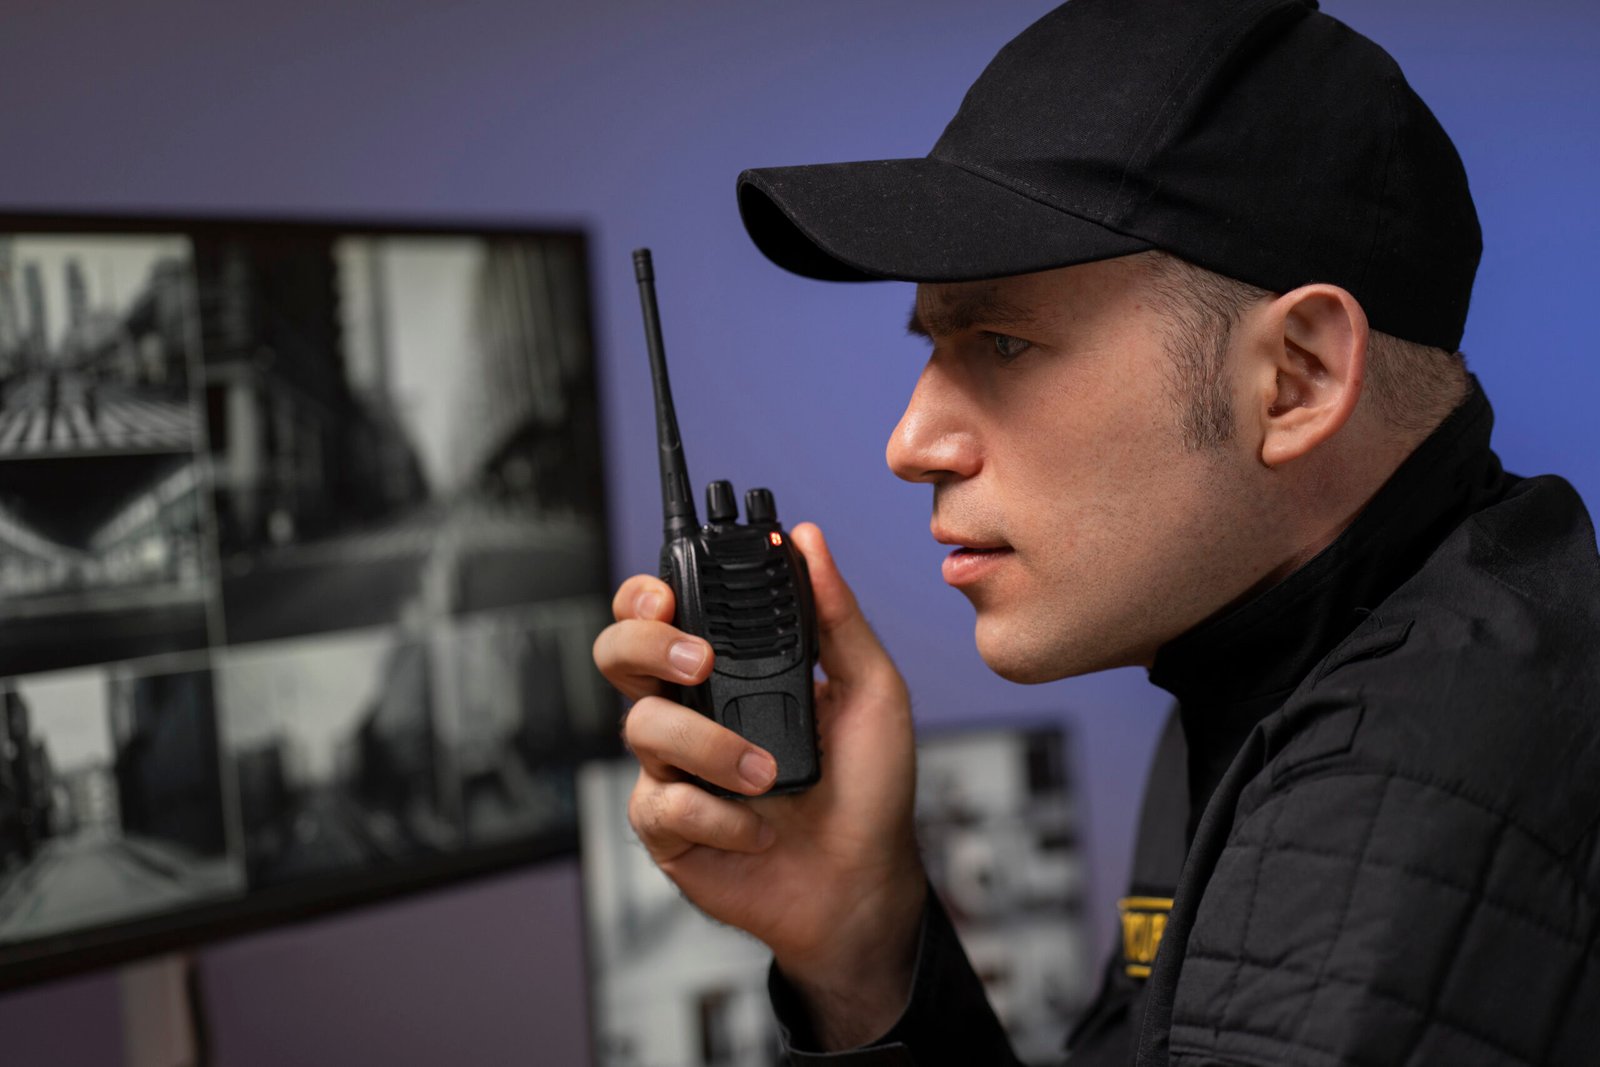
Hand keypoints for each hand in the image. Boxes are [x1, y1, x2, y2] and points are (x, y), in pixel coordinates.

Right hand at [593, 522, 925, 1043]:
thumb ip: (836, 615)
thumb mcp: (873, 690)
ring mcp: (674, 770)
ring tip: (766, 773)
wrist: (864, 882)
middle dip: (646, 645)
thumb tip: (809, 540)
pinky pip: (664, 803)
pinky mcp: (668, 828)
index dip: (648, 592)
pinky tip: (758, 828)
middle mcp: (693, 712)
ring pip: (643, 729)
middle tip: (699, 663)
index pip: (666, 613)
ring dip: (710, 746)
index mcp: (732, 672)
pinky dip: (719, 815)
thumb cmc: (870, 789)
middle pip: (620, 655)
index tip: (671, 588)